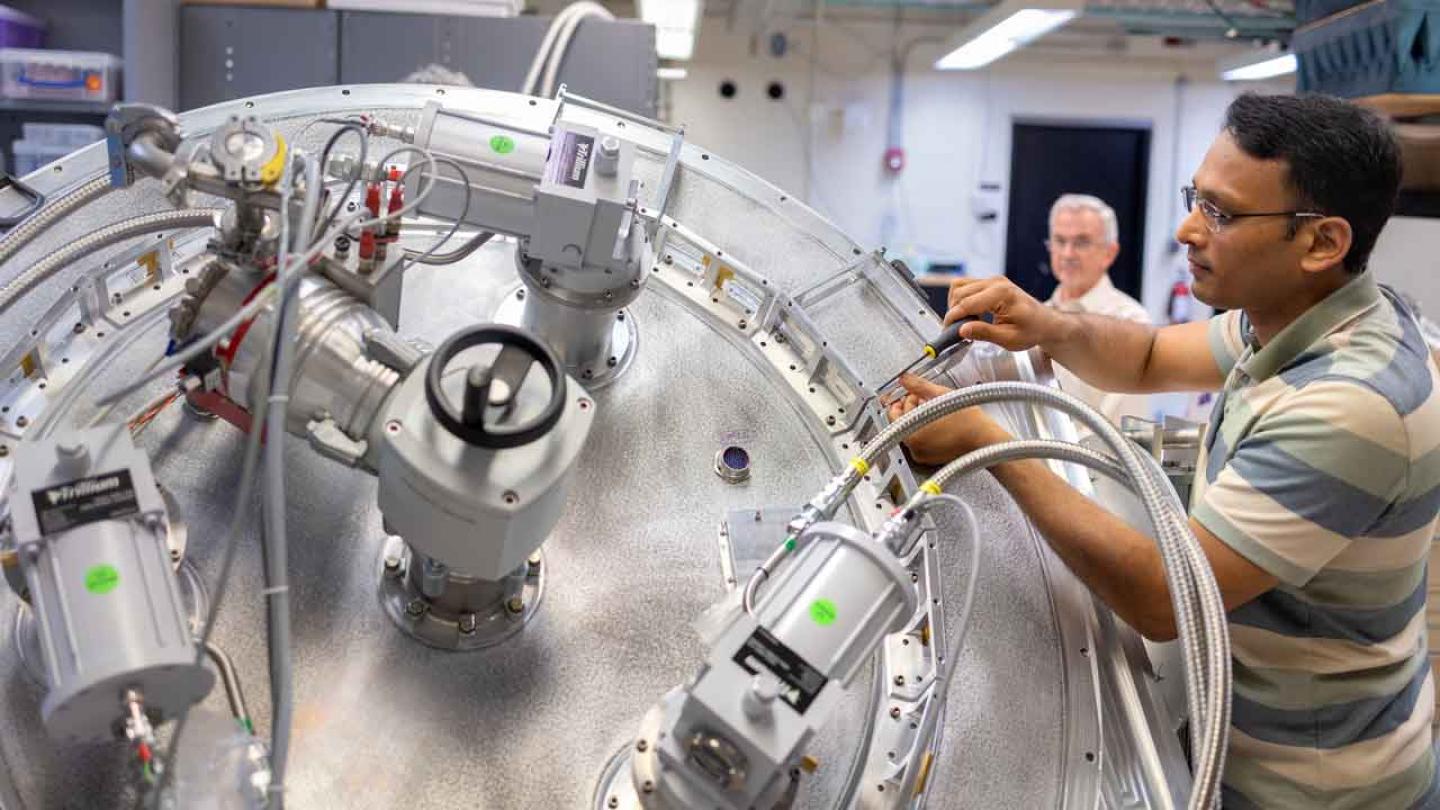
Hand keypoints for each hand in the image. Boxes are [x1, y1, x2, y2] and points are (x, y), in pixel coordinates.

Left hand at [886, 373, 1008, 465]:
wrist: (986, 441)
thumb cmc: (969, 423)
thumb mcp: (941, 396)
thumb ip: (919, 385)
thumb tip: (905, 378)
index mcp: (911, 434)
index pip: (893, 414)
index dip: (900, 399)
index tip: (908, 392)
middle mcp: (914, 448)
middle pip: (903, 421)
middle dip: (911, 407)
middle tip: (923, 396)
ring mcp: (923, 455)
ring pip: (913, 430)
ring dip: (919, 417)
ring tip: (934, 407)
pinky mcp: (932, 458)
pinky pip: (922, 440)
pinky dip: (927, 429)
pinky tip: (939, 420)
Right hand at [945, 277, 1063, 351]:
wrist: (1045, 323)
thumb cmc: (1031, 330)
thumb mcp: (1008, 338)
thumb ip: (984, 333)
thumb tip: (961, 330)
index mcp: (1001, 294)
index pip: (966, 303)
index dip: (953, 318)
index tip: (946, 331)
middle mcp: (995, 282)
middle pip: (959, 292)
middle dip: (953, 312)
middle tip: (957, 330)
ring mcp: (993, 280)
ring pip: (960, 286)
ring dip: (956, 304)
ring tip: (964, 321)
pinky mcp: (990, 283)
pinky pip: (967, 286)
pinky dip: (962, 299)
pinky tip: (970, 314)